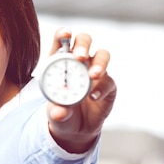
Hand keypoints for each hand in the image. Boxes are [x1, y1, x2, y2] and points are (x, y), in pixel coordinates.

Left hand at [46, 28, 116, 153]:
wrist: (76, 129)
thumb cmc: (61, 113)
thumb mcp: (55, 114)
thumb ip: (56, 112)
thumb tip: (59, 112)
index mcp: (60, 62)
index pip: (62, 42)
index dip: (63, 35)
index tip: (65, 35)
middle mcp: (80, 63)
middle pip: (84, 41)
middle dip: (83, 45)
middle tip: (80, 56)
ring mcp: (95, 72)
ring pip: (102, 56)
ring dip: (99, 63)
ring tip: (93, 75)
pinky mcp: (108, 85)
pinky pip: (108, 81)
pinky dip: (102, 88)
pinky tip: (93, 97)